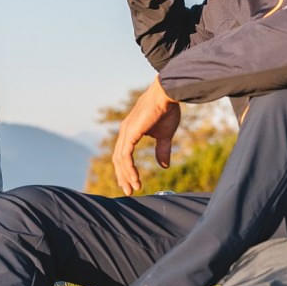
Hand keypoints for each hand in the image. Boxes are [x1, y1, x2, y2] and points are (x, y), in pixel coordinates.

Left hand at [112, 78, 180, 195]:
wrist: (167, 94)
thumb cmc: (167, 110)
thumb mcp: (165, 135)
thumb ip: (162, 150)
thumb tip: (164, 166)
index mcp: (130, 132)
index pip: (123, 155)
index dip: (126, 170)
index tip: (132, 183)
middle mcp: (125, 132)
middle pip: (119, 159)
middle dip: (123, 176)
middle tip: (128, 191)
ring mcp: (126, 132)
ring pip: (120, 160)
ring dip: (126, 176)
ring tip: (134, 188)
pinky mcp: (130, 133)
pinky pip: (125, 156)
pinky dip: (129, 169)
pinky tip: (134, 178)